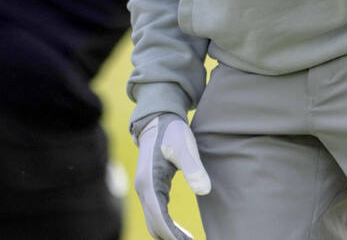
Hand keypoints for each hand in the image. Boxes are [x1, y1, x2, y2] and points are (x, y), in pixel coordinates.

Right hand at [134, 113, 210, 239]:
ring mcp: (144, 189)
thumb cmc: (173, 131)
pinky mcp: (149, 187)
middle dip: (171, 238)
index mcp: (149, 182)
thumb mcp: (185, 146)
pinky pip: (155, 214)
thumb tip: (204, 190)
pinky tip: (181, 232)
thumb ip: (194, 167)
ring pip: (153, 221)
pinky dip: (166, 226)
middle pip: (154, 225)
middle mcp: (143, 188)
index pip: (160, 218)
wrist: (158, 119)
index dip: (174, 235)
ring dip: (169, 234)